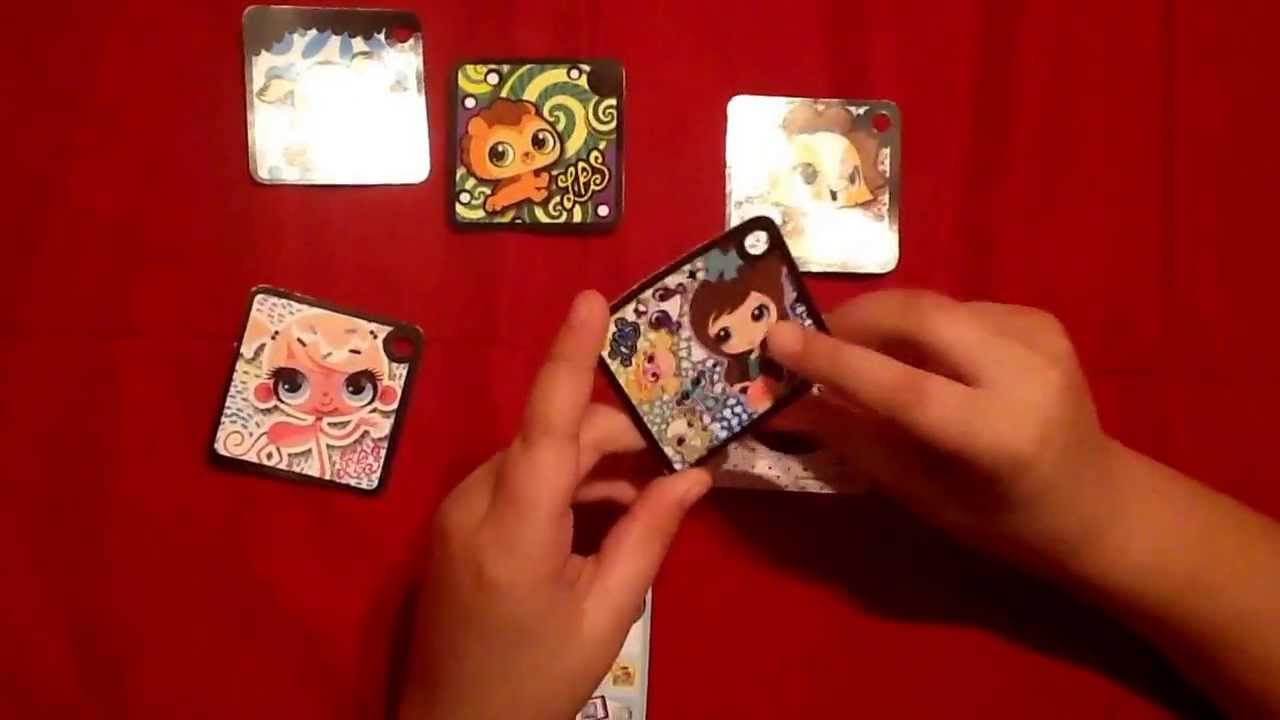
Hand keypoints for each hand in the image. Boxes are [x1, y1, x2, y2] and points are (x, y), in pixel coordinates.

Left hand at [399, 291, 710, 719]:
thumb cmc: (537, 679)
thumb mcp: (607, 613)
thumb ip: (648, 534)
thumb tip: (693, 474)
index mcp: (514, 527)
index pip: (545, 423)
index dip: (569, 356)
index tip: (590, 299)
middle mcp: (475, 502)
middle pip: (552, 437)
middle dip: (615, 437)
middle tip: (677, 462)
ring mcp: (458, 511)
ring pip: (536, 456)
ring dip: (592, 464)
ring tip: (647, 498)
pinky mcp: (457, 524)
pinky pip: (517, 481)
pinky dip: (563, 485)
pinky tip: (603, 515)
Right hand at [766, 289, 1116, 565]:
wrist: (1096, 502)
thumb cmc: (1002, 520)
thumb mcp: (922, 495)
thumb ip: (854, 440)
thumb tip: (783, 401)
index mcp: (998, 437)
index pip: (903, 387)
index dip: (833, 360)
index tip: (774, 337)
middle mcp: (1026, 375)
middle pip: (921, 316)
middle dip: (852, 318)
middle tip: (807, 338)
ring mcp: (1040, 337)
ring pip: (933, 305)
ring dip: (882, 322)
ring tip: (851, 351)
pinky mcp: (1040, 318)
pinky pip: (957, 308)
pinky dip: (918, 326)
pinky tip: (913, 356)